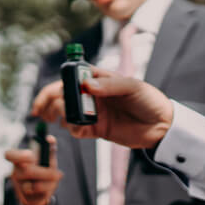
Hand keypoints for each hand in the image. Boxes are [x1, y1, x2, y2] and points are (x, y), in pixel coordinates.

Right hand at [5, 140, 61, 204]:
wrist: (42, 188)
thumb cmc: (43, 167)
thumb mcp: (46, 156)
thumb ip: (49, 147)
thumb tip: (51, 139)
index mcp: (18, 159)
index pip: (9, 155)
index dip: (19, 155)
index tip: (31, 155)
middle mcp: (16, 172)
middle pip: (27, 172)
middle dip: (45, 173)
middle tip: (58, 173)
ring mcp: (20, 186)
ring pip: (34, 186)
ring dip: (49, 182)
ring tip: (57, 177)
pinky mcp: (26, 198)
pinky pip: (38, 194)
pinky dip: (48, 189)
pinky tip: (50, 185)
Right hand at [31, 68, 173, 148]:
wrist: (162, 126)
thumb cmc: (149, 99)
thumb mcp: (132, 87)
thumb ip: (108, 86)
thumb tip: (86, 86)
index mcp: (98, 79)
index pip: (72, 76)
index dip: (59, 83)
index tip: (53, 92)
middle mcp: (92, 94)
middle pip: (62, 94)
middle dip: (49, 101)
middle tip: (42, 111)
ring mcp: (93, 112)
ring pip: (65, 111)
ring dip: (57, 114)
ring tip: (57, 118)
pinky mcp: (96, 129)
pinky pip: (76, 129)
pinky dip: (72, 129)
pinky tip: (74, 128)